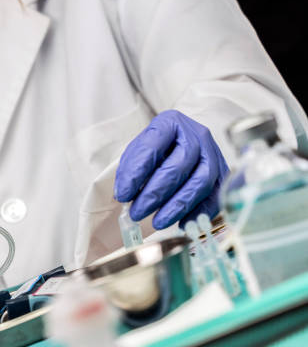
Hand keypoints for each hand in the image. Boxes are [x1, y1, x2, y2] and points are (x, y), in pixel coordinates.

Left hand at [114, 110, 228, 228]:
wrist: (184, 141)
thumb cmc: (157, 148)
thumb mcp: (139, 150)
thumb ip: (131, 169)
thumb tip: (125, 195)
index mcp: (170, 123)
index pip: (152, 147)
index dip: (136, 174)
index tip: (122, 195)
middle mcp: (196, 135)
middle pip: (177, 167)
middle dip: (154, 194)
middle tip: (137, 213)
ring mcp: (213, 154)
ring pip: (199, 183)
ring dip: (176, 207)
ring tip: (157, 222)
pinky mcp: (223, 173)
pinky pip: (215, 196)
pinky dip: (198, 213)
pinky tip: (182, 224)